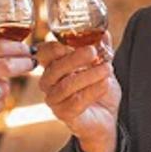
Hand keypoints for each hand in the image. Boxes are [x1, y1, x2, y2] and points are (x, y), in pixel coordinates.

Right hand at [37, 32, 120, 151]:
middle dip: (75, 58)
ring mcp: (55, 100)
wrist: (106, 118)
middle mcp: (49, 83)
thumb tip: (104, 33)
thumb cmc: (98, 89)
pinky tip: (105, 84)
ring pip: (66, 85)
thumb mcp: (102, 65)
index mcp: (54, 66)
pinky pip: (76, 102)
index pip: (43, 53)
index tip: (71, 42)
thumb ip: (102, 50)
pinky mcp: (65, 115)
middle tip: (93, 51)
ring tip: (107, 68)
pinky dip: (93, 91)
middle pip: (55, 68)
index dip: (53, 47)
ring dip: (89, 75)